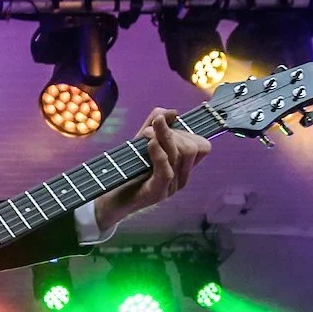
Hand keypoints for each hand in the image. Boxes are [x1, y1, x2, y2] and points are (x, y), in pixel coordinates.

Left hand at [93, 109, 211, 227]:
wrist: (110, 199)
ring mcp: (171, 187)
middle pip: (191, 148)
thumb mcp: (141, 143)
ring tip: (145, 132)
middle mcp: (181, 178)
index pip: (202, 146)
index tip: (165, 126)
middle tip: (148, 130)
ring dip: (163, 136)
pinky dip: (159, 153)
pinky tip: (150, 143)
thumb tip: (173, 112)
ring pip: (180, 155)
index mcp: (182, 167)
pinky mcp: (157, 193)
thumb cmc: (127, 170)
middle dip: (171, 132)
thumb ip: (155, 125)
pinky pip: (166, 170)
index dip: (187, 131)